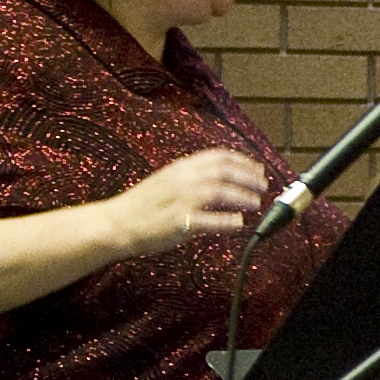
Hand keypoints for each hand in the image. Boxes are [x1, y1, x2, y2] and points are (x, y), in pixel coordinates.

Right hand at [117, 148, 268, 257]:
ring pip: (218, 191)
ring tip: (256, 203)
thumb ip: (192, 178)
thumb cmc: (142, 205)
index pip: (217, 156)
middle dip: (248, 177)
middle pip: (223, 171)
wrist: (115, 222)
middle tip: (264, 186)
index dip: (242, 161)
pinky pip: (206, 220)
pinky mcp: (176, 221)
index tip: (258, 168)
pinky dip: (225, 220)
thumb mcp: (167, 181)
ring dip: (242, 196)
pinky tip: (238, 223)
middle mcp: (181, 180)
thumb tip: (221, 178)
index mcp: (180, 168)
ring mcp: (179, 200)